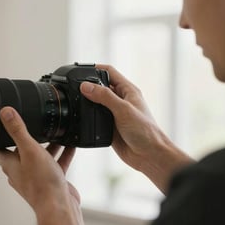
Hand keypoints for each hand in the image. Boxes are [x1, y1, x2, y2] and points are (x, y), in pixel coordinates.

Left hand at [0, 107, 87, 224]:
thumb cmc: (41, 183)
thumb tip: (5, 112)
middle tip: (34, 125)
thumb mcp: (29, 150)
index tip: (1, 127)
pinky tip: (71, 145)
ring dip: (47, 145)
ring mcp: (36, 177)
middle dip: (27, 138)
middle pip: (20, 151)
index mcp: (11, 165)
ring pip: (40, 157)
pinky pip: (56, 163)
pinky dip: (62, 154)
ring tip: (55, 132)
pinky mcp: (51, 181)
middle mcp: (21, 171)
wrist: (59, 207)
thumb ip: (18, 130)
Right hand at [80, 64, 192, 192]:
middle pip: (101, 86)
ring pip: (96, 102)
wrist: (149, 156)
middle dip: (88, 85)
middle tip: (75, 87)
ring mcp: (115, 113)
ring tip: (75, 101)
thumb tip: (86, 86)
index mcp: (128, 90)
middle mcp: (121, 100)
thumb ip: (104, 97)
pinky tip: (82, 117)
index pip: (109, 72)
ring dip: (87, 101)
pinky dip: (88, 116)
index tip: (81, 70)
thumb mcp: (123, 110)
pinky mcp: (109, 126)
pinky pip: (95, 117)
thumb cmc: (145, 131)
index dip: (95, 68)